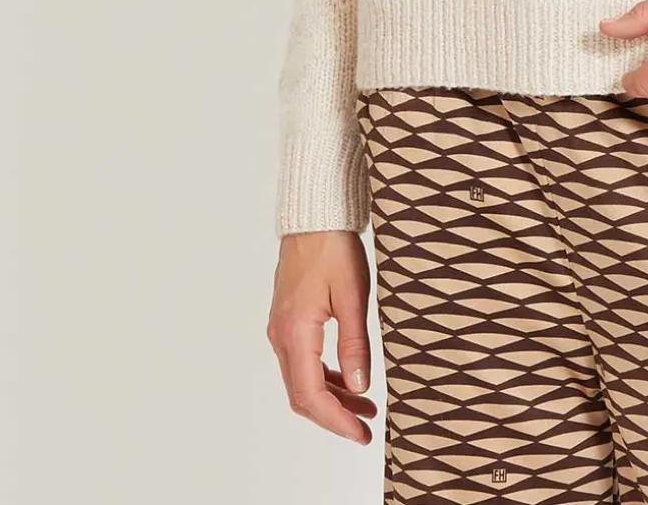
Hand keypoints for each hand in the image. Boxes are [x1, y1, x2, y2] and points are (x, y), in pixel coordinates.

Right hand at [266, 230, 378, 444]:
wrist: (314, 215)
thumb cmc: (333, 246)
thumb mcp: (353, 295)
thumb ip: (355, 343)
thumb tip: (360, 386)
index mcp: (295, 332)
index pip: (310, 394)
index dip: (336, 420)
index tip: (361, 433)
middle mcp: (281, 335)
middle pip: (302, 394)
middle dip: (334, 415)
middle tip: (365, 427)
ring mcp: (282, 328)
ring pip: (301, 379)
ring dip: (331, 396)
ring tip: (365, 405)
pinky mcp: (288, 319)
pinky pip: (302, 361)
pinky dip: (324, 377)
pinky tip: (348, 378)